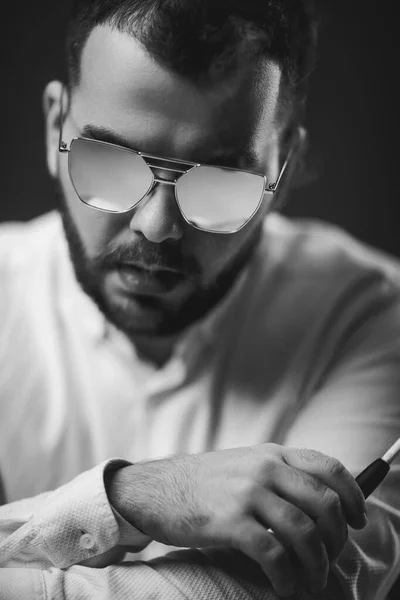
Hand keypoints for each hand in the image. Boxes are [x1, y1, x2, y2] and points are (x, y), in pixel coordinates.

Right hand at [109, 444, 366, 596]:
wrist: (157, 488)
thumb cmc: (205, 481)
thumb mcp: (246, 464)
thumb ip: (280, 474)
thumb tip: (322, 502)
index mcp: (273, 454)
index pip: (329, 468)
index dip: (353, 496)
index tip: (357, 521)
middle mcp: (265, 468)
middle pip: (324, 504)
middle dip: (336, 540)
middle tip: (330, 559)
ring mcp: (247, 493)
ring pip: (304, 532)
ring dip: (315, 565)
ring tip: (311, 581)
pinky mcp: (229, 521)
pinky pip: (274, 554)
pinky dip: (287, 577)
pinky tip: (284, 586)